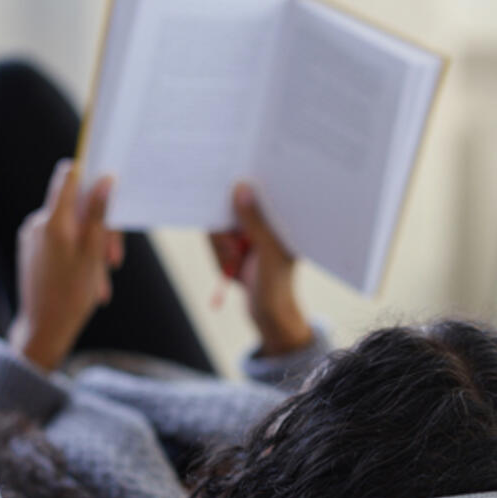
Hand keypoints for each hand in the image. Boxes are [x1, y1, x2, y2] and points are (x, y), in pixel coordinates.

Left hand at [8, 159, 122, 370]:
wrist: (42, 330)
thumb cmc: (71, 295)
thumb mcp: (94, 254)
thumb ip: (100, 215)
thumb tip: (106, 179)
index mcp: (53, 222)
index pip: (69, 176)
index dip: (91, 175)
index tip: (110, 187)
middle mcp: (38, 223)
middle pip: (77, 207)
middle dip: (100, 228)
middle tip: (114, 260)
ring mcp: (32, 236)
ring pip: (72, 226)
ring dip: (92, 247)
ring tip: (101, 279)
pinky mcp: (32, 249)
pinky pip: (60, 239)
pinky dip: (78, 253)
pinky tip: (88, 279)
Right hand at [210, 184, 312, 355]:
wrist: (269, 318)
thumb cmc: (277, 286)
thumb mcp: (268, 252)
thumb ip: (255, 221)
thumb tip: (241, 187)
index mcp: (281, 216)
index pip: (261, 188)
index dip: (242, 183)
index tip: (226, 179)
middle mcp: (265, 220)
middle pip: (232, 206)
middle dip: (226, 231)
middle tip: (235, 250)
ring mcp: (249, 232)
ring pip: (219, 226)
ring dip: (221, 248)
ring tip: (236, 265)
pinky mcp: (236, 245)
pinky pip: (215, 242)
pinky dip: (218, 257)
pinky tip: (232, 270)